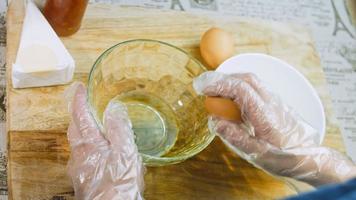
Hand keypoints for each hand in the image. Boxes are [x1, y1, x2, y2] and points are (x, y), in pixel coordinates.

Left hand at [66, 83, 143, 199]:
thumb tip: (114, 109)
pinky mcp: (83, 179)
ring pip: (78, 144)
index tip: (80, 88)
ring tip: (99, 128)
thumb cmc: (119, 184)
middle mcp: (79, 155)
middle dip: (79, 115)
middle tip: (88, 106)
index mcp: (88, 145)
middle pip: (74, 130)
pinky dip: (90, 147)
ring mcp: (79, 169)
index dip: (79, 100)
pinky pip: (83, 156)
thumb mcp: (125, 153)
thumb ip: (119, 129)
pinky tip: (103, 153)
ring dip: (85, 132)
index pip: (79, 116)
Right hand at [194, 72, 355, 185]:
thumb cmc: (285, 157)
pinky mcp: (274, 102)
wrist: (309, 156)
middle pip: (246, 79)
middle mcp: (271, 102)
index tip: (203, 89)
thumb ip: (236, 137)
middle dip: (222, 78)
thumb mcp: (258, 154)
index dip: (220, 85)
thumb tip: (215, 122)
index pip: (242, 90)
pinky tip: (230, 95)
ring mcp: (275, 100)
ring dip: (231, 80)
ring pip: (251, 80)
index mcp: (266, 114)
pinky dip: (238, 85)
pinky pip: (255, 87)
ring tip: (214, 89)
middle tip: (203, 85)